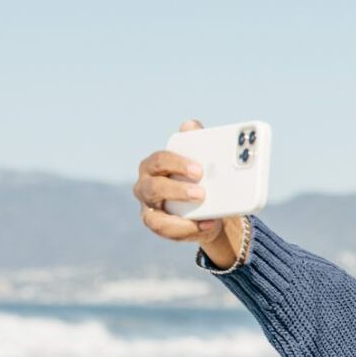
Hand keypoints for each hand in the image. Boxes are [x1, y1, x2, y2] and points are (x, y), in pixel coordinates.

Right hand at [133, 119, 244, 266]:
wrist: (210, 207)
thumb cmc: (201, 178)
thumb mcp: (203, 161)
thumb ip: (196, 142)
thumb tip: (189, 124)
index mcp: (155, 166)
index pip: (159, 161)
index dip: (176, 164)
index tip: (199, 170)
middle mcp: (146, 186)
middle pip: (153, 188)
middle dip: (176, 190)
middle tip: (201, 192)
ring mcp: (149, 209)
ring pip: (154, 216)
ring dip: (178, 218)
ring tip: (204, 214)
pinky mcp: (159, 226)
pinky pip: (167, 232)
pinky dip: (187, 230)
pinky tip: (207, 224)